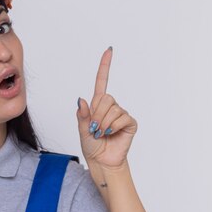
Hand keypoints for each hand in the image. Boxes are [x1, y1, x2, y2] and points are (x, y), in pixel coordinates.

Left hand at [76, 47, 137, 169]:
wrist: (101, 161)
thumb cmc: (91, 146)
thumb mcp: (81, 130)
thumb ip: (82, 115)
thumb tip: (81, 99)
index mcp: (97, 105)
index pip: (102, 81)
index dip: (105, 66)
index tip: (109, 50)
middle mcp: (111, 107)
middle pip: (106, 97)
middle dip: (97, 115)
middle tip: (94, 129)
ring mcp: (122, 114)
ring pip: (113, 109)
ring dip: (103, 123)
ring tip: (101, 134)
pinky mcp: (130, 123)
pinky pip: (122, 118)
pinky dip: (113, 126)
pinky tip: (111, 134)